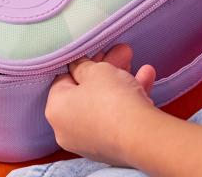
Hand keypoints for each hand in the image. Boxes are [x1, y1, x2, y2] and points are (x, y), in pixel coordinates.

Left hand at [45, 44, 156, 165]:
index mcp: (55, 110)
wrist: (143, 138)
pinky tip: (146, 78)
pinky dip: (129, 100)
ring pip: (104, 103)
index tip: (98, 53)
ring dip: (120, 81)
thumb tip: (77, 66)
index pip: (63, 80)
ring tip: (136, 62)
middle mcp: (68, 129)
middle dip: (105, 70)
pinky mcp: (112, 148)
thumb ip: (82, 65)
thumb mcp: (94, 70)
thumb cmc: (111, 100)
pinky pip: (117, 119)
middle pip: (86, 91)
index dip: (81, 63)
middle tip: (119, 54)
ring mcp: (90, 142)